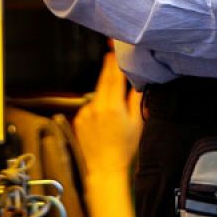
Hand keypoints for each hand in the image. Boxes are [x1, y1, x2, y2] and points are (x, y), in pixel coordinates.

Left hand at [73, 51, 141, 176]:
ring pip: (96, 94)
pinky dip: (96, 106)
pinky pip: (89, 106)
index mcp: (113, 106)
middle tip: (110, 55)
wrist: (105, 167)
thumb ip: (135, 101)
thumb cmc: (125, 147)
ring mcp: (85, 112)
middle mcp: (97, 106)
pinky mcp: (79, 118)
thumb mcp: (137, 123)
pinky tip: (102, 119)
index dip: (113, 62)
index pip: (113, 77)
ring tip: (112, 106)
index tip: (113, 50)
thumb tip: (136, 84)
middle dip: (107, 69)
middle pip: (103, 81)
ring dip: (104, 93)